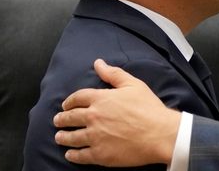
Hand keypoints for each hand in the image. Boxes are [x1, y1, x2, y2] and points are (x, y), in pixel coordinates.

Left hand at [53, 59, 180, 165]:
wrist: (160, 134)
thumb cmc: (149, 108)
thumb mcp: (134, 85)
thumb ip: (114, 74)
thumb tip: (98, 63)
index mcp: (101, 99)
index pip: (77, 98)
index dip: (69, 101)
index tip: (66, 105)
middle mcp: (94, 117)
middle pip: (70, 117)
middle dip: (62, 118)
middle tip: (58, 120)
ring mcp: (95, 137)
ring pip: (71, 137)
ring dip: (63, 137)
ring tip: (60, 137)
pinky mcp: (100, 154)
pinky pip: (80, 155)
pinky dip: (73, 155)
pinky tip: (70, 154)